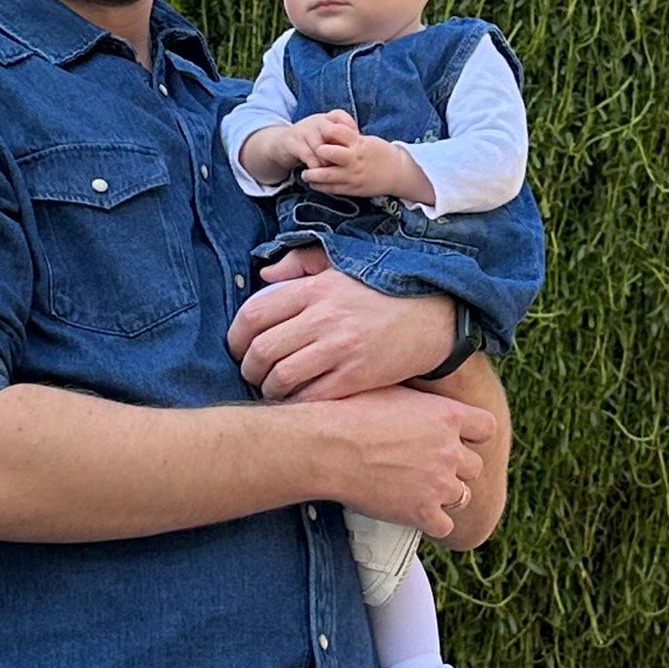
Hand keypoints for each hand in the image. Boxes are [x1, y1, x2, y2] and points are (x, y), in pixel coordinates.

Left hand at [229, 247, 458, 400]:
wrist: (433, 318)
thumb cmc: (383, 291)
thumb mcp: (342, 265)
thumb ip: (300, 263)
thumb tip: (264, 275)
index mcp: (316, 288)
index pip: (255, 313)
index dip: (236, 336)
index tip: (237, 347)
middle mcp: (324, 317)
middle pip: (262, 349)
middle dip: (248, 367)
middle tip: (252, 373)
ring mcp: (340, 348)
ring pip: (282, 376)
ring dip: (269, 388)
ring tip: (273, 389)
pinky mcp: (356, 376)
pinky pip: (311, 397)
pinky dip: (296, 403)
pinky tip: (297, 401)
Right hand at [290, 109, 358, 167]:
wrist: (282, 144)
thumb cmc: (310, 142)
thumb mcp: (325, 135)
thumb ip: (341, 137)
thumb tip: (362, 145)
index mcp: (325, 118)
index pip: (340, 116)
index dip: (350, 128)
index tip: (356, 143)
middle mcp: (315, 122)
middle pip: (332, 131)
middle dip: (339, 149)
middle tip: (344, 162)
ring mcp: (303, 131)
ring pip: (320, 146)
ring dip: (327, 162)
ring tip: (332, 171)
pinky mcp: (292, 143)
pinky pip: (308, 156)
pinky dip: (315, 167)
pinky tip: (317, 173)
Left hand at [301, 132, 417, 197]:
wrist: (399, 173)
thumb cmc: (382, 154)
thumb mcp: (368, 141)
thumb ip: (350, 139)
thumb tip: (329, 135)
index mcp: (359, 144)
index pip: (339, 132)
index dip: (326, 131)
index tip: (318, 131)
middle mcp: (355, 159)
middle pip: (330, 153)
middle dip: (317, 152)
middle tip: (308, 152)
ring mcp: (353, 176)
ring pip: (327, 175)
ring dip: (312, 175)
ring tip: (304, 174)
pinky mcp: (353, 189)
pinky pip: (333, 189)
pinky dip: (320, 187)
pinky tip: (314, 184)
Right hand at [310, 385, 494, 538]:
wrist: (327, 447)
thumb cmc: (349, 413)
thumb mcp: (392, 391)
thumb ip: (418, 401)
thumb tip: (418, 397)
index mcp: (447, 415)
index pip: (486, 428)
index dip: (473, 435)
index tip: (458, 438)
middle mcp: (450, 450)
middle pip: (474, 466)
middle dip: (455, 467)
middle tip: (429, 466)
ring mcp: (438, 483)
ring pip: (461, 496)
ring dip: (443, 494)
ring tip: (417, 489)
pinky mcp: (422, 512)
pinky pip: (444, 526)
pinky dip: (432, 522)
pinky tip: (414, 513)